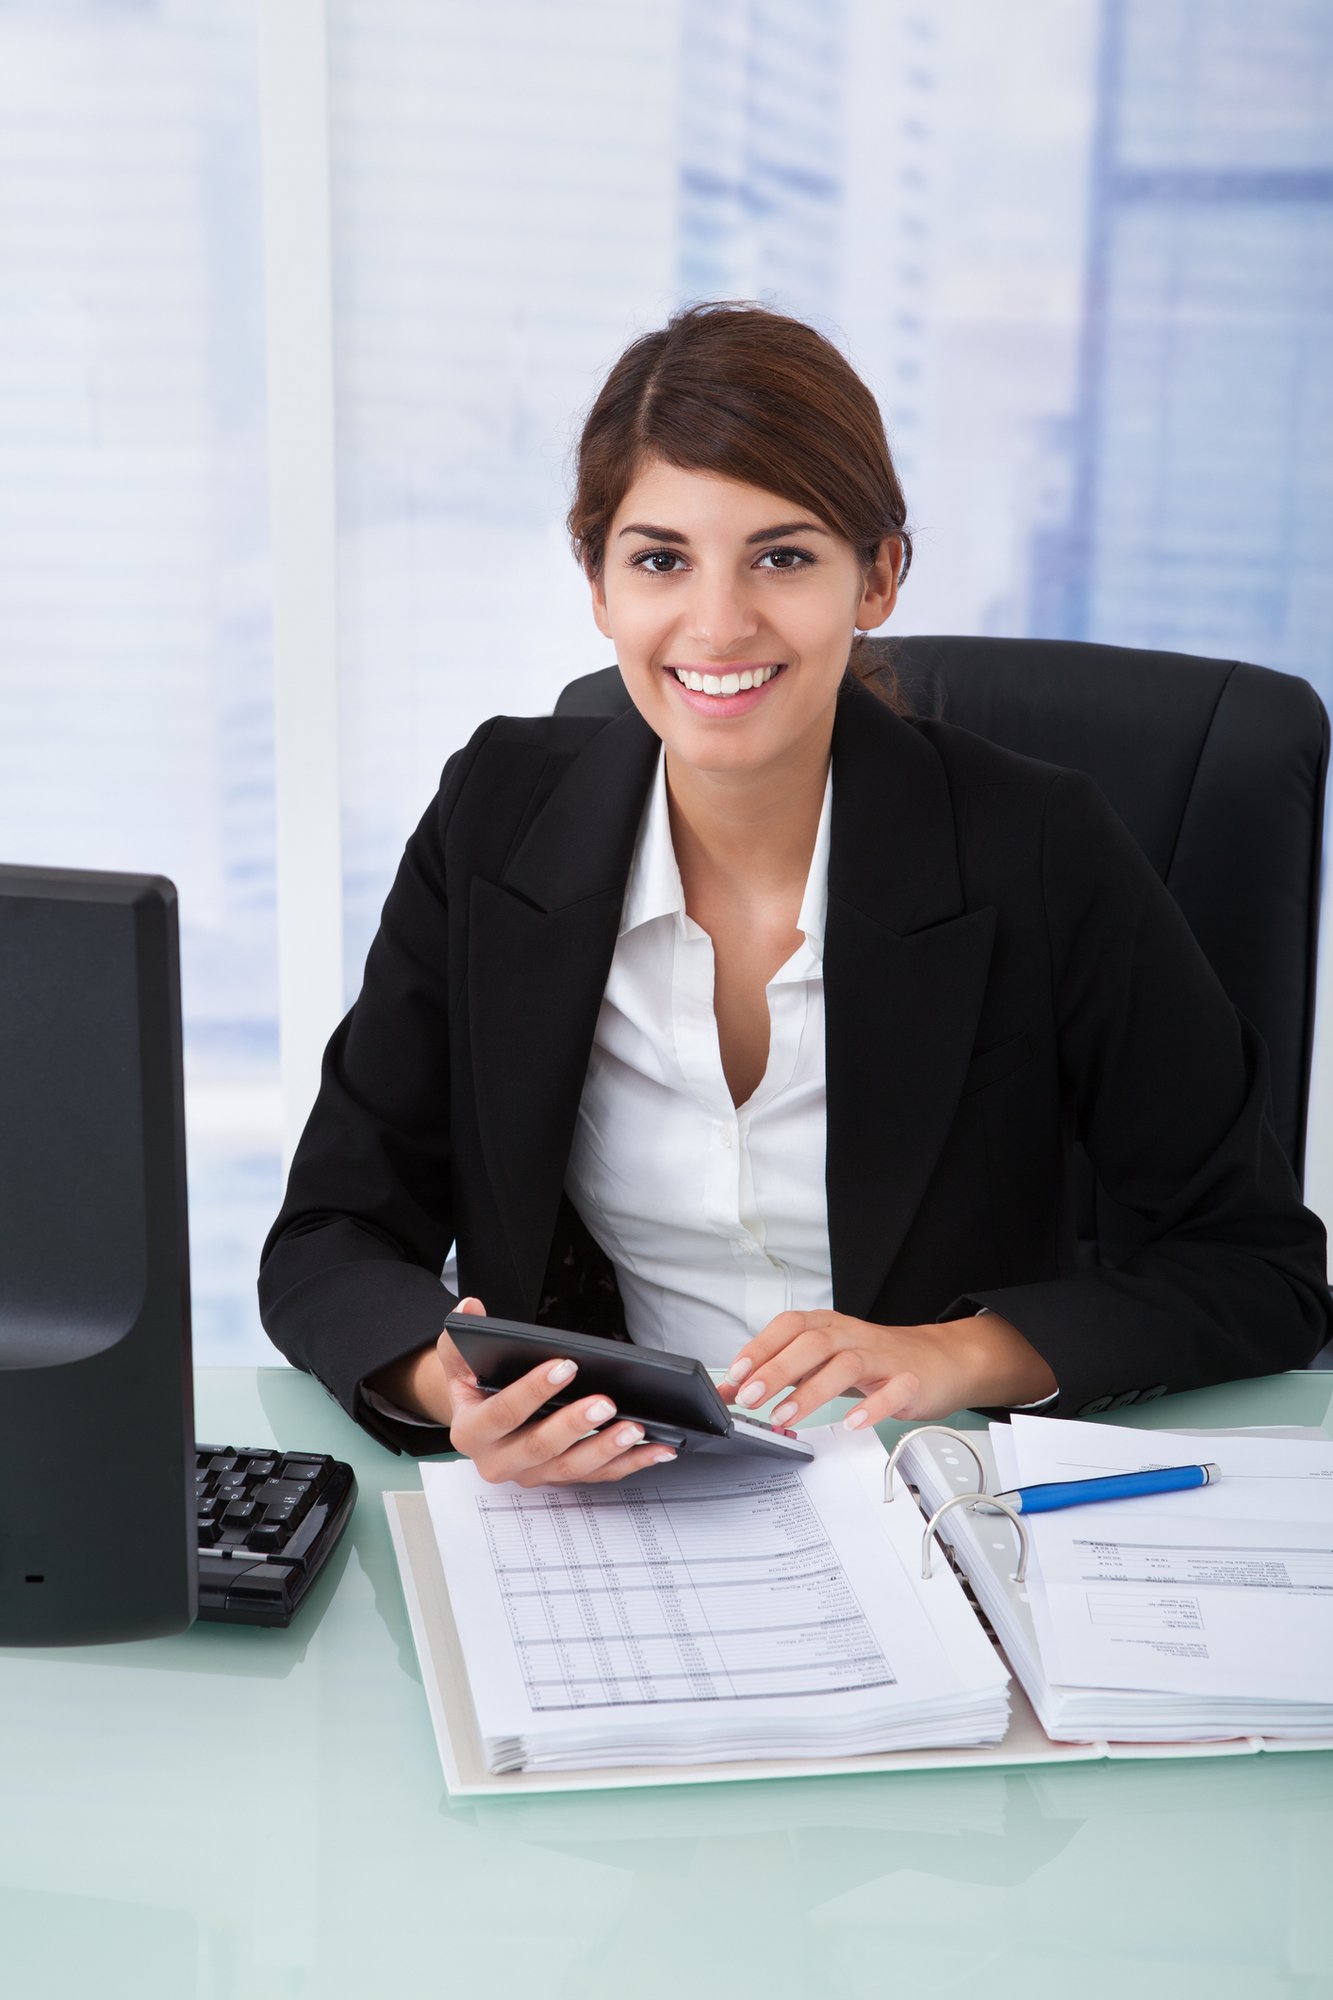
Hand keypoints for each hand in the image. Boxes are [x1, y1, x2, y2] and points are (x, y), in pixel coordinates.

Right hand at [425, 1298, 678, 1486]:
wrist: (478, 1421)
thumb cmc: (476, 1387)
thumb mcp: (458, 1362)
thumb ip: (460, 1337)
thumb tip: (470, 1308)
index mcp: (471, 1432)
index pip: (501, 1413)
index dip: (532, 1391)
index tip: (566, 1366)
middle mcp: (499, 1461)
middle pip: (538, 1448)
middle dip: (574, 1426)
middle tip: (606, 1403)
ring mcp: (532, 1475)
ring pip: (571, 1468)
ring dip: (605, 1450)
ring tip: (634, 1428)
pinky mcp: (560, 1479)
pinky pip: (597, 1476)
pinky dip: (629, 1464)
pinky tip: (656, 1449)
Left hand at [718, 1308, 1056, 1431]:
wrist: (940, 1360)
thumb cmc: (875, 1359)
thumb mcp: (827, 1358)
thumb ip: (785, 1371)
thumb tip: (735, 1387)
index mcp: (829, 1326)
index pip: (790, 1326)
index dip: (760, 1347)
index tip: (735, 1374)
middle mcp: (853, 1336)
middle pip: (813, 1343)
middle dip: (777, 1369)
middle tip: (751, 1398)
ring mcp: (883, 1357)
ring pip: (846, 1365)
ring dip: (811, 1392)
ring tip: (785, 1418)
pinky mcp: (909, 1381)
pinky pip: (892, 1391)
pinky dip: (870, 1408)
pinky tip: (852, 1423)